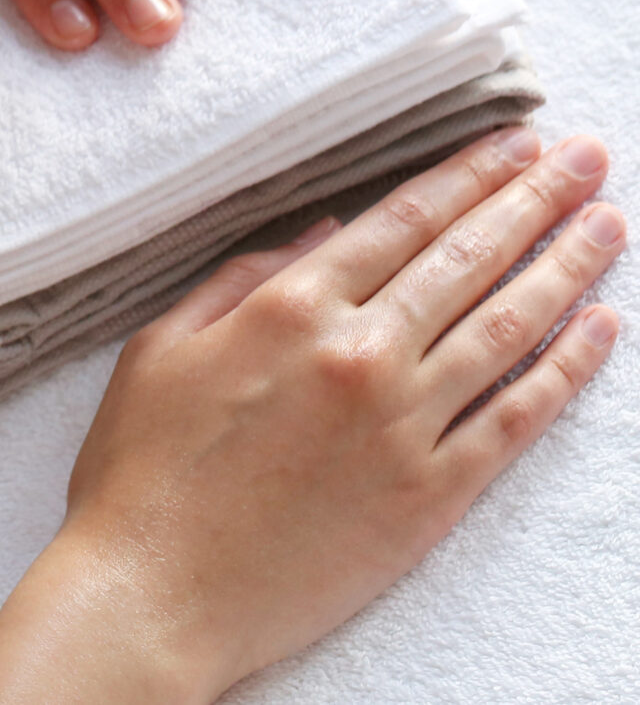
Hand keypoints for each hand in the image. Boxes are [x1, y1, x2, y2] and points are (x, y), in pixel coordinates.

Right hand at [0, 128, 622, 703]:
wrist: (155, 592)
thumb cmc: (142, 471)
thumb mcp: (161, 347)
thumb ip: (242, 279)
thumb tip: (325, 233)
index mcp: (289, 309)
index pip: (403, 221)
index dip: (467, 175)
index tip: (516, 142)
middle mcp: (360, 355)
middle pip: (469, 258)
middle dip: (535, 199)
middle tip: (590, 160)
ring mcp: (404, 426)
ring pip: (509, 327)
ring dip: (567, 267)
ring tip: (608, 224)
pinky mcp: (432, 495)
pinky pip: (517, 418)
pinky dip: (567, 369)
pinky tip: (600, 329)